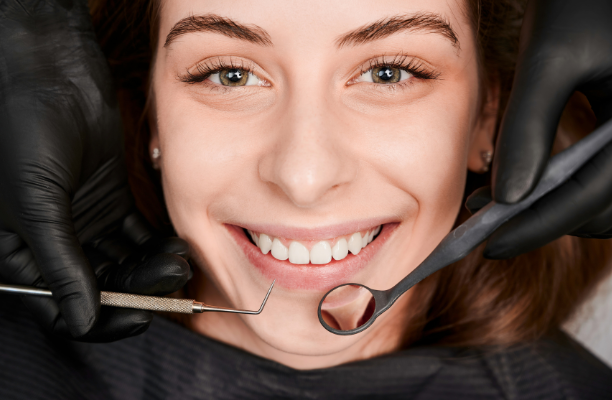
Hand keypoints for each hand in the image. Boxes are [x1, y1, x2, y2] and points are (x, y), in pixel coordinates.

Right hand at [0, 0, 186, 339]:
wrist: (47, 72)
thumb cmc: (23, 131)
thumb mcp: (37, 204)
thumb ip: (60, 263)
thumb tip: (81, 320)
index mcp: (20, 254)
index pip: (62, 305)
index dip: (102, 318)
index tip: (141, 315)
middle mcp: (53, 244)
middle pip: (102, 286)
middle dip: (139, 287)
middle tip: (174, 278)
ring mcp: (84, 223)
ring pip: (124, 262)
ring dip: (153, 267)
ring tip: (180, 259)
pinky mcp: (109, 201)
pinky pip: (137, 235)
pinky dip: (156, 244)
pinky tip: (177, 245)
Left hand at [487, 0, 611, 257]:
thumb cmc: (581, 0)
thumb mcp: (550, 57)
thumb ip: (528, 127)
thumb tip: (506, 198)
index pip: (592, 196)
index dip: (537, 226)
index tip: (491, 246)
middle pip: (603, 206)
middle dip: (544, 220)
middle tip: (488, 222)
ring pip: (607, 199)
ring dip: (556, 208)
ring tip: (499, 202)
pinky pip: (606, 177)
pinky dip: (569, 187)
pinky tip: (528, 179)